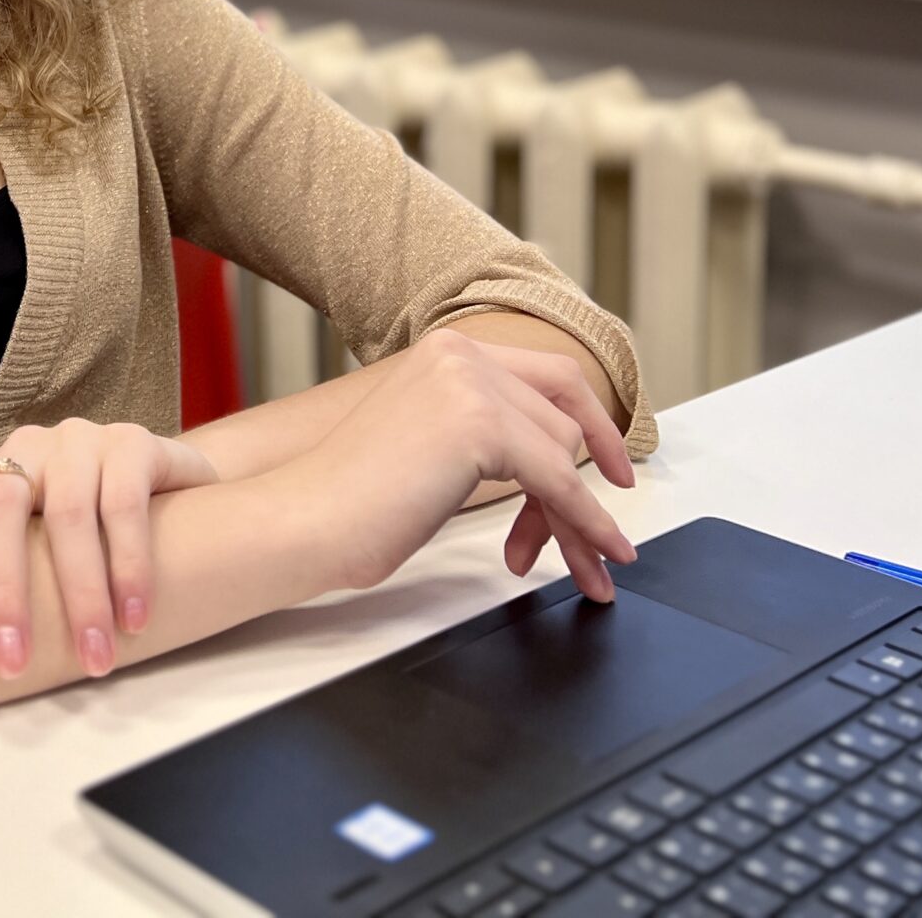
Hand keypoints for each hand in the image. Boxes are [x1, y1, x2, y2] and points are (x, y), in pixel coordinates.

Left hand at [0, 419, 217, 680]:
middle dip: (3, 590)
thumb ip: (7, 576)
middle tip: (13, 662)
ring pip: (67, 514)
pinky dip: (129, 568)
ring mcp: (79, 441)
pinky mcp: (133, 443)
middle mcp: (28, 449)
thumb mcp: (37, 544)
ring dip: (81, 596)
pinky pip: (125, 506)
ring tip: (93, 659)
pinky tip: (134, 619)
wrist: (175, 489)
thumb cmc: (89, 532)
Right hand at [274, 327, 637, 602]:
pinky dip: (587, 523)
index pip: (550, 376)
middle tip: (601, 542)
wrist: (305, 519)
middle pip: (564, 420)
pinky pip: (559, 482)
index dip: (595, 425)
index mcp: (447, 351)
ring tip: (577, 570)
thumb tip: (554, 462)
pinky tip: (600, 553)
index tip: (617, 469)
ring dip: (577, 521)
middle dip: (583, 490)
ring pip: (566, 454)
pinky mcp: (479, 425)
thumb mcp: (429, 444)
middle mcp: (460, 353)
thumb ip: (484, 432)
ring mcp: (469, 384)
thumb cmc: (351, 500)